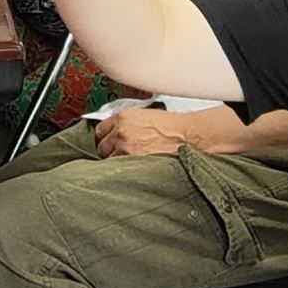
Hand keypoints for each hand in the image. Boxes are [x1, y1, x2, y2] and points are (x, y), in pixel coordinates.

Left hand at [97, 103, 222, 159]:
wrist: (187, 137)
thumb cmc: (172, 128)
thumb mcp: (146, 116)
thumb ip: (127, 123)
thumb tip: (117, 131)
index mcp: (123, 117)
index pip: (100, 129)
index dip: (106, 136)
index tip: (109, 140)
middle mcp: (121, 132)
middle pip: (101, 146)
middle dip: (109, 150)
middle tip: (120, 153)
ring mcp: (125, 149)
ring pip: (109, 160)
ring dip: (116, 162)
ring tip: (129, 162)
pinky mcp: (132, 163)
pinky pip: (119, 170)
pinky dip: (123, 171)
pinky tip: (132, 169)